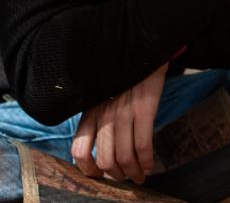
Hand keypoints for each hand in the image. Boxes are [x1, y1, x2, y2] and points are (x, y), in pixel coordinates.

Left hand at [70, 62, 167, 183]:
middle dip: (117, 175)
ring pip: (125, 156)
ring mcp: (125, 112)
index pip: (80, 150)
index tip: (100, 174)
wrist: (143, 52)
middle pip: (105, 159)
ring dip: (133, 172)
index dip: (89, 169)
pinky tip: (149, 165)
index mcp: (91, 112)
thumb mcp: (101, 95)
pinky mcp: (145, 110)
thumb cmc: (123, 77)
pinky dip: (147, 161)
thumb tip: (96, 148)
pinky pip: (144, 145)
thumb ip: (96, 118)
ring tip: (139, 175)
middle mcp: (104, 115)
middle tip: (125, 177)